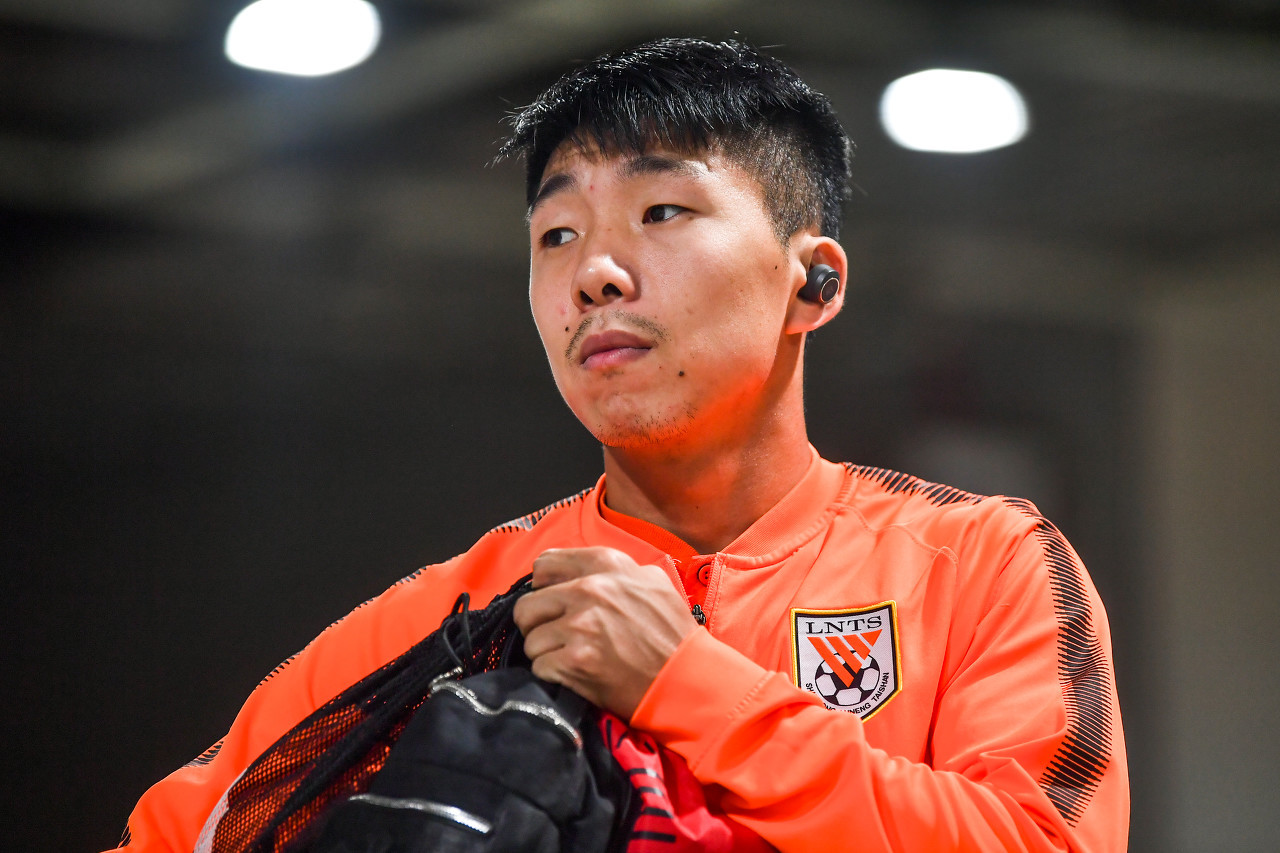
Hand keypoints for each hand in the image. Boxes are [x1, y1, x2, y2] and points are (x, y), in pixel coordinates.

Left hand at [512, 546, 698, 718]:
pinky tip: (577, 675)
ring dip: (547, 653)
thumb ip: (615, 572)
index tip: (554, 604)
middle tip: (559, 639)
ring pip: (531, 640)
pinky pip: (540, 667)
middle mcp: (589, 589)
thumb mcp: (652, 582)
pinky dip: (553, 675)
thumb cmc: (672, 634)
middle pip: (527, 607)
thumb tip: (579, 575)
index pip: (544, 566)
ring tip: (573, 660)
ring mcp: (580, 626)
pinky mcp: (575, 660)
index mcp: (606, 565)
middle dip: (538, 625)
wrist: (687, 679)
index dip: (544, 588)